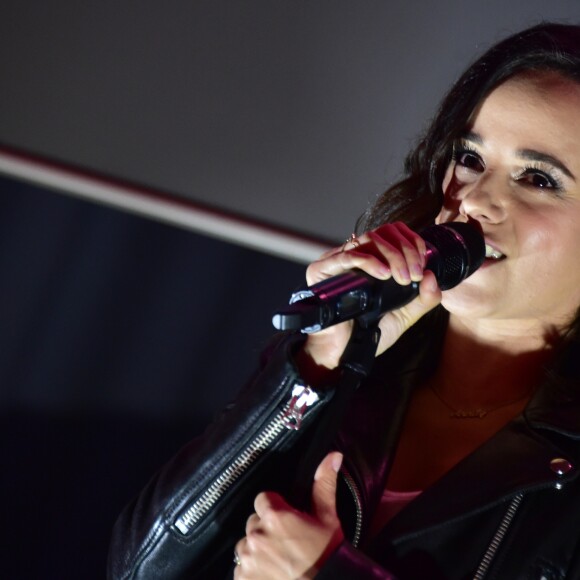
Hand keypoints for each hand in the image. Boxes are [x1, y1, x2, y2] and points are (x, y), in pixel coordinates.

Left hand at [233, 452, 344, 579]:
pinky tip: (270, 575)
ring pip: (246, 546)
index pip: (263, 499)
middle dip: (266, 530)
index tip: (286, 519)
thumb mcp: (328, 518)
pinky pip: (240, 570)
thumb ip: (324, 484)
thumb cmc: (327, 555)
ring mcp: (248, 560)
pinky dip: (252, 572)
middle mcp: (257, 535)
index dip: (274, 508)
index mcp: (275, 516)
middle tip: (284, 544)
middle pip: (254, 523)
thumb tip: (333, 456)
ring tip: (277, 562)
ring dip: (257, 552)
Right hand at [298, 222, 441, 376]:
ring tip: (402, 278)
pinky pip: (347, 256)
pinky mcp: (320, 270)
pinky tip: (383, 275)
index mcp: (370, 261)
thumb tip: (432, 275)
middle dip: (405, 250)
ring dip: (392, 255)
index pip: (392, 233)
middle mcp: (353, 256)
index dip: (411, 241)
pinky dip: (369, 261)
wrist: (341, 353)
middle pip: (383, 232)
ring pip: (368, 239)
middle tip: (414, 274)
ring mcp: (335, 261)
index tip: (422, 264)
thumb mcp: (403, 316)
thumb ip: (422, 299)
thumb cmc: (367, 333)